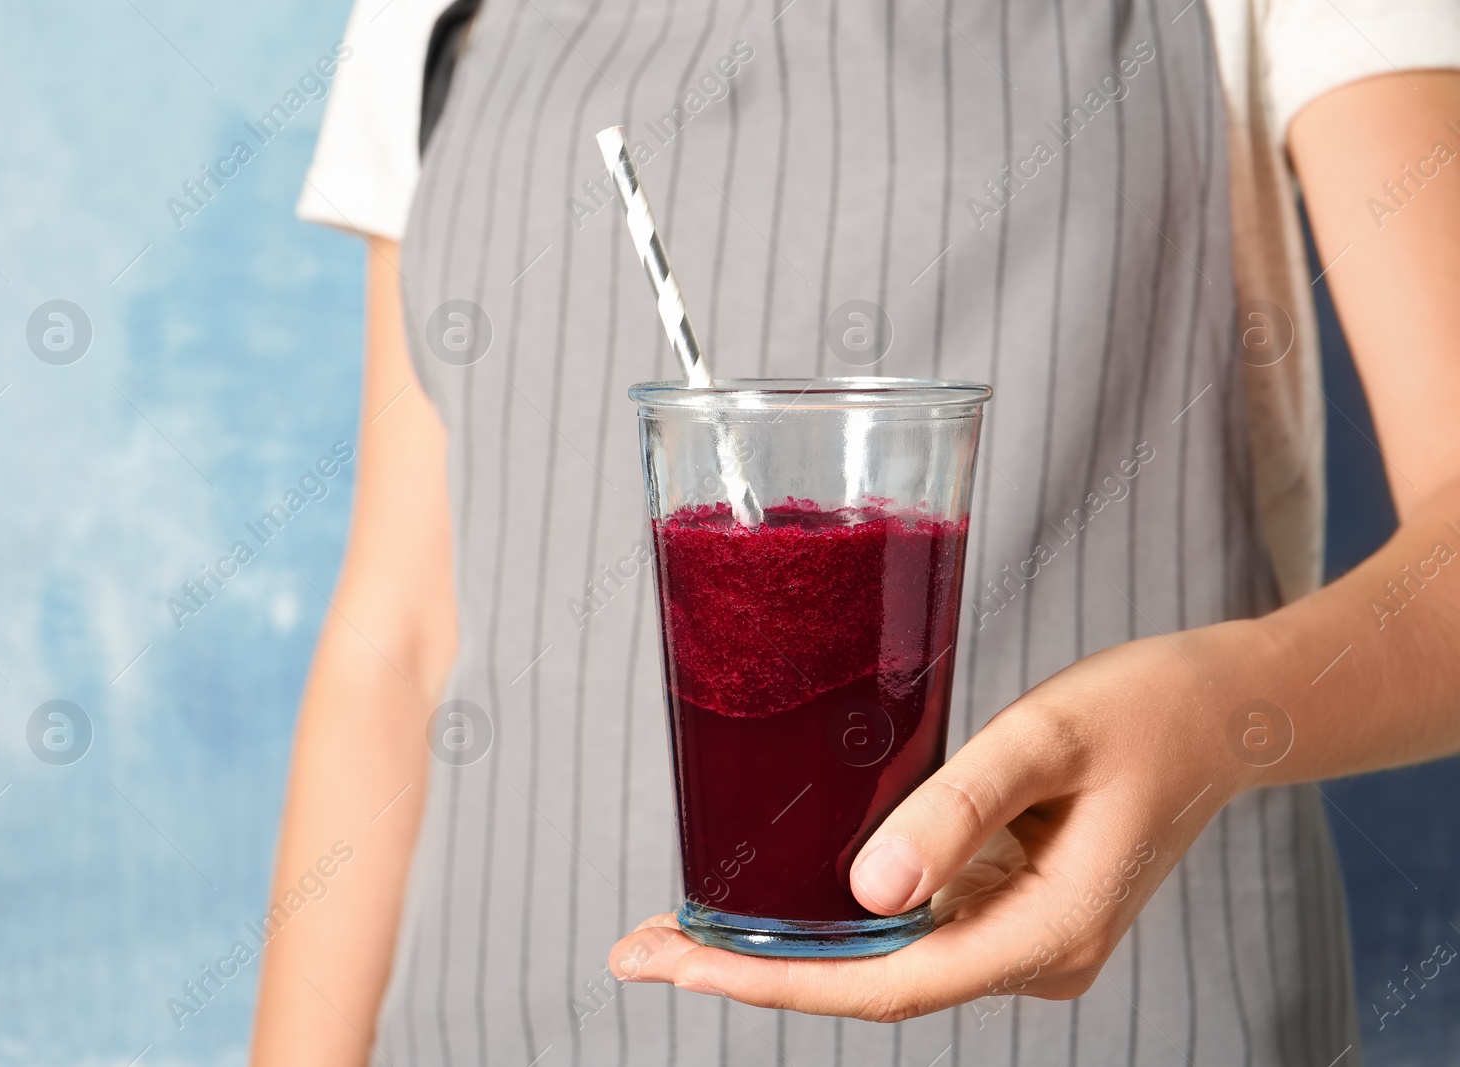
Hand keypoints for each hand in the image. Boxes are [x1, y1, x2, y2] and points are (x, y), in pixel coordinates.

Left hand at [609, 623, 1258, 1020]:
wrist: (1223, 709)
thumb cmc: (1145, 710)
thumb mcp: (1043, 740)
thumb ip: (955, 811)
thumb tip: (862, 895)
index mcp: (1044, 935)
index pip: (885, 985)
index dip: (774, 982)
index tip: (677, 967)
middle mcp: (1029, 956)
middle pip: (869, 983)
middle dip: (751, 972)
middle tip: (639, 950)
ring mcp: (1019, 937)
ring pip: (883, 960)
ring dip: (782, 949)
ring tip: (680, 931)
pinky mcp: (1010, 906)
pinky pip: (908, 926)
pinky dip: (831, 919)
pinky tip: (769, 902)